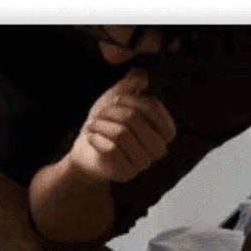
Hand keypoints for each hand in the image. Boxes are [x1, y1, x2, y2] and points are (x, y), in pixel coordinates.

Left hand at [65, 68, 176, 185]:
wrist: (86, 153)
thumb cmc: (106, 125)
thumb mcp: (117, 100)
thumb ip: (130, 85)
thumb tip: (141, 77)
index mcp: (164, 130)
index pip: (153, 107)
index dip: (131, 99)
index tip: (115, 99)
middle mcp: (158, 149)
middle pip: (134, 119)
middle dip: (112, 112)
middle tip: (99, 113)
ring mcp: (143, 164)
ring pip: (121, 134)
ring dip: (101, 125)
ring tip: (91, 124)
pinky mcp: (125, 174)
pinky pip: (111, 150)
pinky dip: (96, 138)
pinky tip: (90, 137)